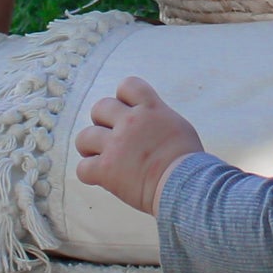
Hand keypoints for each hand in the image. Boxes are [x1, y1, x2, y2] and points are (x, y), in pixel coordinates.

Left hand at [73, 76, 204, 214]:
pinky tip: (100, 178)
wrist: (187, 187)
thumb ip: (158, 119)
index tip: (128, 112)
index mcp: (150, 108)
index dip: (123, 98)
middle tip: (112, 137)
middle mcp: (129, 122)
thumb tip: (150, 124)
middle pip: (100, 107)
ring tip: (100, 157)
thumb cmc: (190, 163)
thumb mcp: (178, 127)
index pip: (127, 85)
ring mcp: (115, 145)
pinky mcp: (106, 170)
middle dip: (103, 122)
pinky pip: (82, 168)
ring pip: (84, 137)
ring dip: (90, 147)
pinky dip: (89, 173)